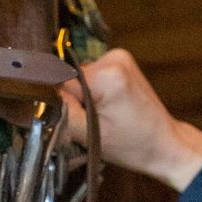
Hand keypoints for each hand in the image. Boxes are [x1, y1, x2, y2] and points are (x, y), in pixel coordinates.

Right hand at [60, 49, 201, 191]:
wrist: (163, 143)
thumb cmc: (133, 145)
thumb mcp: (89, 134)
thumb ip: (61, 111)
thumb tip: (38, 95)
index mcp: (107, 76)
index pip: (61, 83)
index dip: (63, 105)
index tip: (75, 121)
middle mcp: (114, 58)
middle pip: (71, 78)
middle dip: (75, 101)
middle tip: (92, 122)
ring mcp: (119, 57)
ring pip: (80, 78)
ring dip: (84, 97)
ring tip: (104, 116)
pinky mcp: (121, 62)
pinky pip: (92, 76)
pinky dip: (94, 92)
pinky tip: (109, 107)